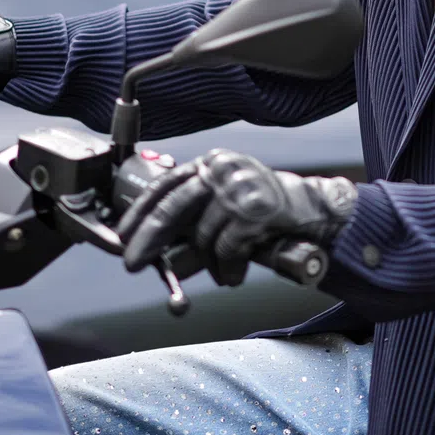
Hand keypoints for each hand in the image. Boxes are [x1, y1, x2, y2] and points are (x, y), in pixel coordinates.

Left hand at [117, 149, 357, 286]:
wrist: (313, 211)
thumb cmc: (262, 212)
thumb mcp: (223, 206)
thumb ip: (192, 218)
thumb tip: (151, 247)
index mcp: (211, 163)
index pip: (164, 185)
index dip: (139, 212)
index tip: (121, 235)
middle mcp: (223, 168)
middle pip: (173, 206)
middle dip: (148, 239)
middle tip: (132, 263)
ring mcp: (239, 187)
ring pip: (202, 236)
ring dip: (208, 263)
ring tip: (221, 269)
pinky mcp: (255, 209)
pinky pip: (227, 249)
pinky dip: (228, 268)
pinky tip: (235, 271)